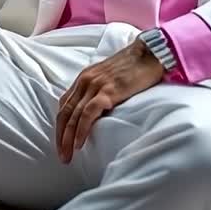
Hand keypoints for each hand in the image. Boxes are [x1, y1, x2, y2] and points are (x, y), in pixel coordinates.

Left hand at [56, 39, 165, 163]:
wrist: (150, 52)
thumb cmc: (135, 66)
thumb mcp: (110, 77)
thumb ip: (101, 91)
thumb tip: (99, 112)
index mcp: (84, 78)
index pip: (65, 105)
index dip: (60, 126)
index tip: (61, 143)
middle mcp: (85, 81)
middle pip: (65, 113)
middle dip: (60, 137)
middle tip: (61, 156)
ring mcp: (95, 85)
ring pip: (74, 115)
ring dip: (68, 138)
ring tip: (67, 156)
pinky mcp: (108, 91)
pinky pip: (89, 113)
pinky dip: (81, 129)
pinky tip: (79, 143)